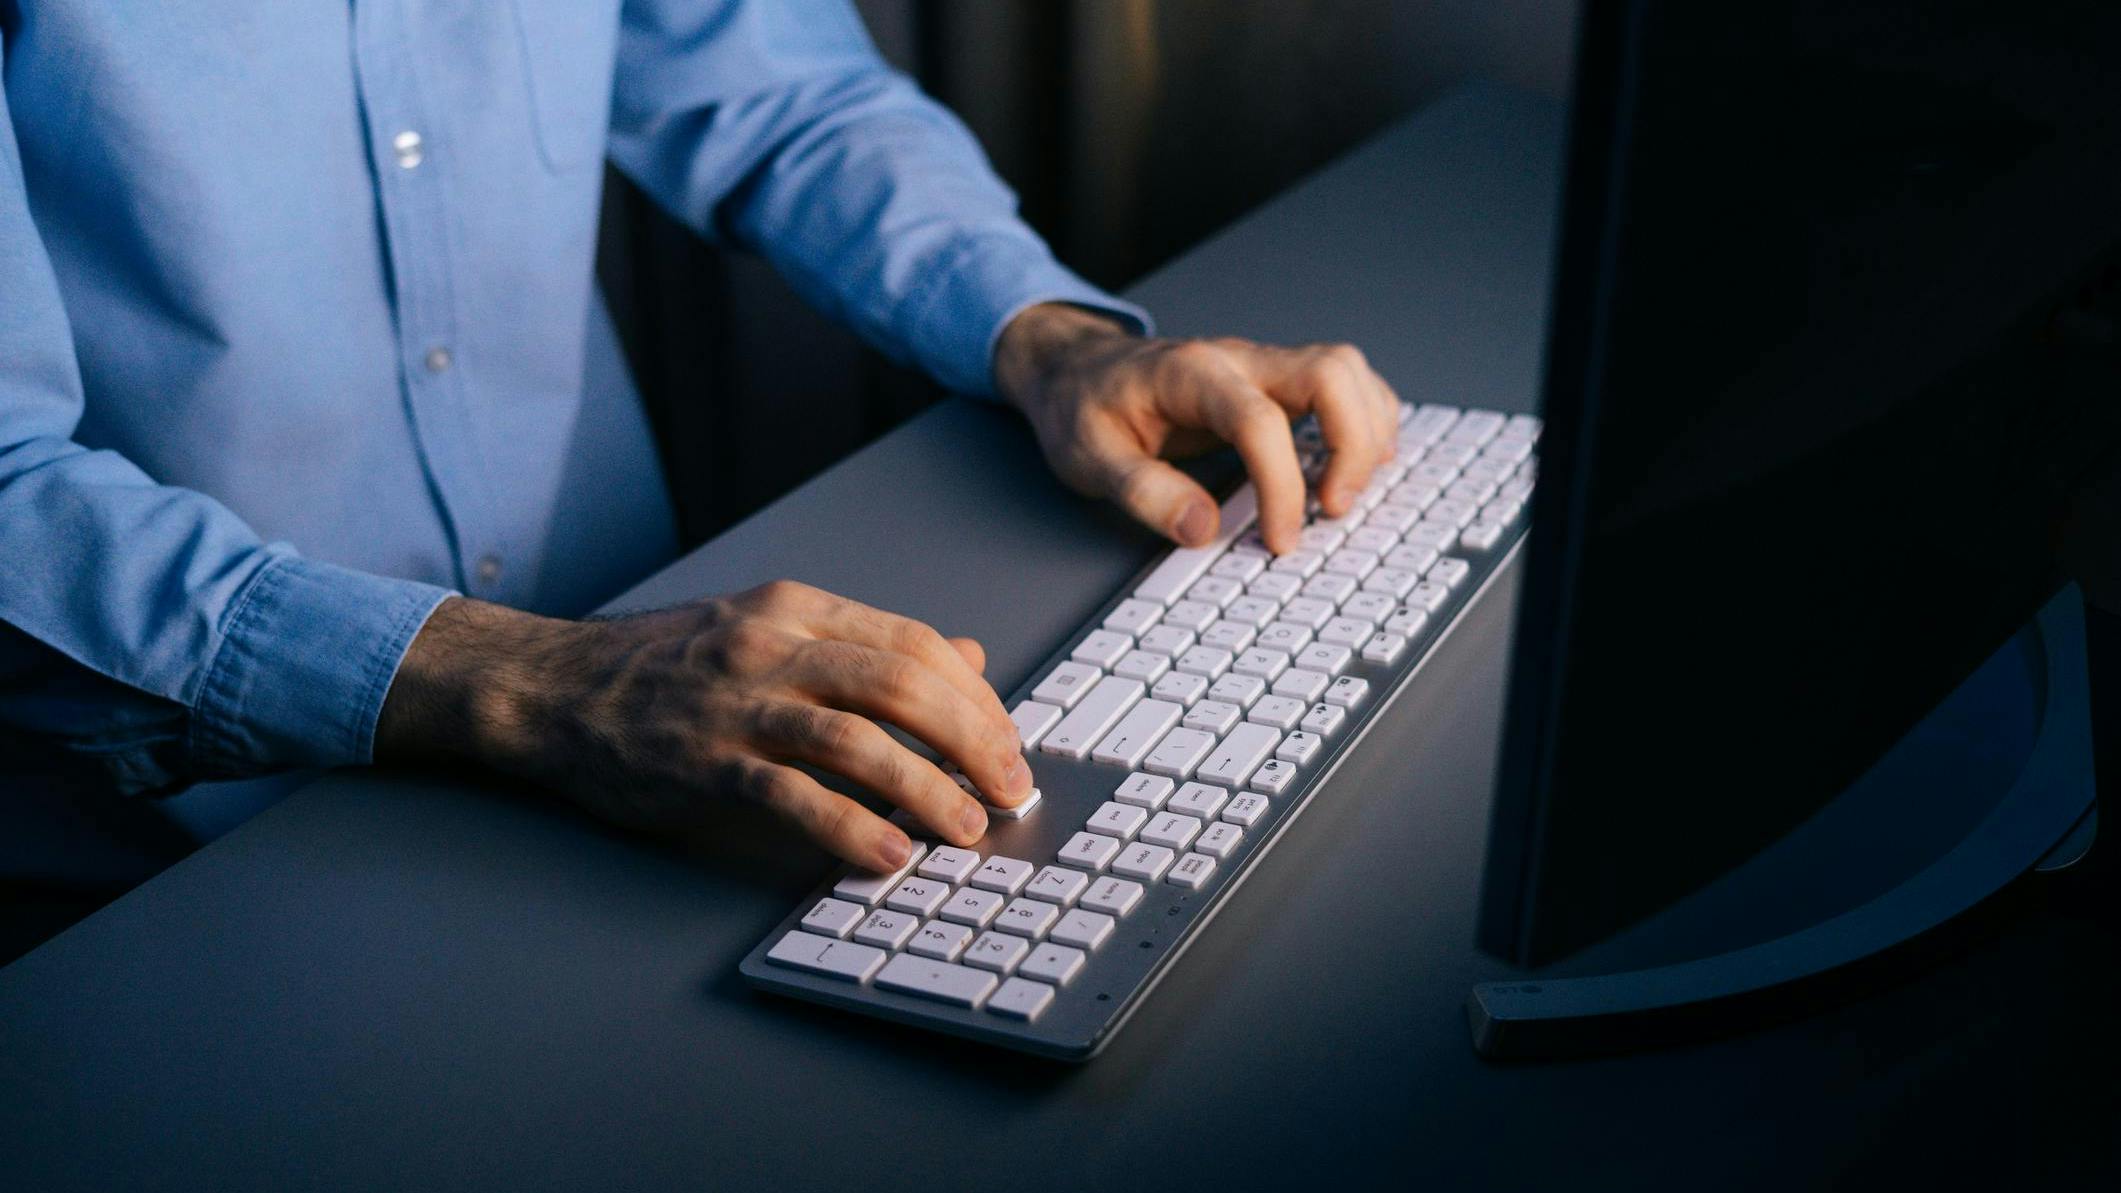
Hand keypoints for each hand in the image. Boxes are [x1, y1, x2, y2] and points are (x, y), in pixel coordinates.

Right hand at [375, 582, 1029, 871]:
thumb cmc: (661, 666)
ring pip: (857, 739)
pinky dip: (850, 828)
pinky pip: (791, 796)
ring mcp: (735, 704)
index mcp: (796, 609)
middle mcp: (772, 646)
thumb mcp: (766, 628)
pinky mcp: (702, 763)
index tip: (1006, 742)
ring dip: (926, 788)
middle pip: (902, 685)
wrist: (548, 688)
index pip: (913, 644)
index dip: (975, 697)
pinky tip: (888, 855)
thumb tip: (966, 656)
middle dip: (972, 741)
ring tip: (965, 828)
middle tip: (1008, 788)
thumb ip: (863, 645)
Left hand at [994, 302, 1401, 553]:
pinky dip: (1363, 423)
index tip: (1280, 540)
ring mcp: (1262, 365)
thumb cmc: (1082, 407)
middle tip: (1334, 509)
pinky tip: (1353, 465)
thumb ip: (1144, 493)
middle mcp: (1237, 359)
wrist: (1075, 368)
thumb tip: (1203, 528)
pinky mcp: (1275, 381)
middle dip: (1351, 445)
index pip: (1259, 420)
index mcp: (1190, 375)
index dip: (1282, 486)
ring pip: (1348, 373)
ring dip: (1366, 432)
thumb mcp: (1087, 457)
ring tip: (1344, 493)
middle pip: (1330, 373)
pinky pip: (1343, 386)